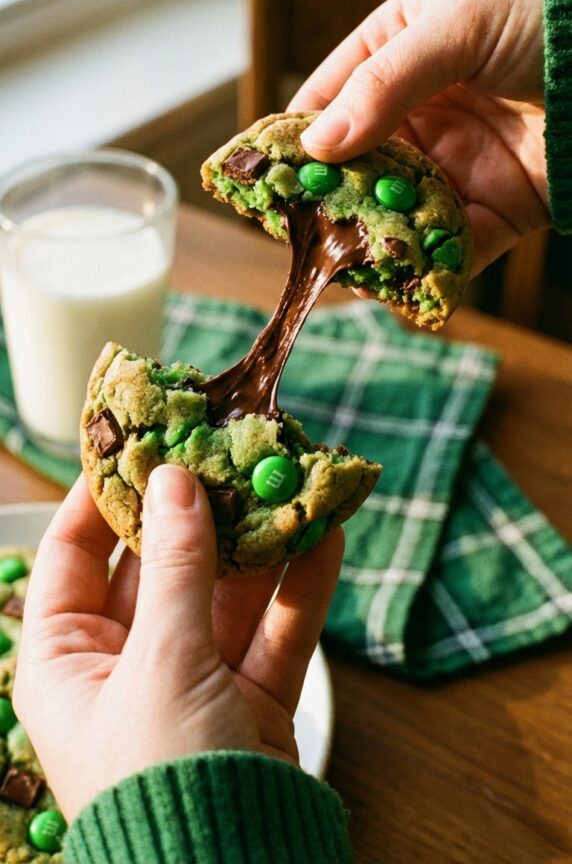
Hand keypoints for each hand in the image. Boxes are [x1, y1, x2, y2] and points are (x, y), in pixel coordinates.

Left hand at [14, 466, 342, 820]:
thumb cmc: (160, 782)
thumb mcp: (161, 662)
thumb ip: (176, 567)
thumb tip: (176, 481)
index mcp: (67, 658)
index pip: (75, 553)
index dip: (105, 493)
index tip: (142, 440)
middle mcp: (125, 662)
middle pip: (162, 564)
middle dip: (202, 508)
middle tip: (231, 446)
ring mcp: (192, 679)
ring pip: (227, 590)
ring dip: (261, 538)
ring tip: (290, 477)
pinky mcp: (249, 698)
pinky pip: (274, 629)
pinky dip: (300, 585)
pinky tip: (324, 533)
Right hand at [289, 0, 549, 274]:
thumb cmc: (542, 10)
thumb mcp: (453, 28)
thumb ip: (382, 85)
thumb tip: (317, 147)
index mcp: (399, 55)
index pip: (329, 100)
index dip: (296, 139)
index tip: (264, 176)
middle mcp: (420, 115)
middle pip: (357, 168)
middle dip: (331, 203)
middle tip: (301, 234)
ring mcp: (456, 164)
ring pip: (398, 213)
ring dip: (376, 242)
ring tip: (348, 267)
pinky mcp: (497, 208)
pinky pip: (454, 245)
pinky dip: (432, 267)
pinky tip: (407, 283)